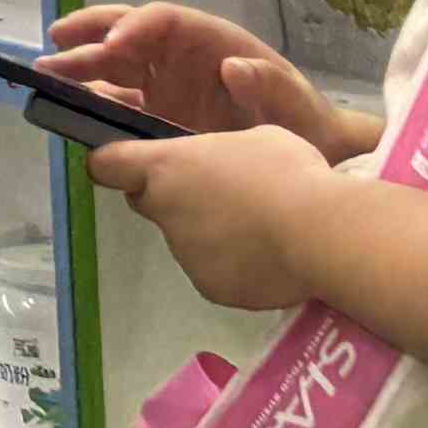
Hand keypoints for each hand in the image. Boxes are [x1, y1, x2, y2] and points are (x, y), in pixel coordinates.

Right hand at [44, 0, 343, 145]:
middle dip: (91, 35)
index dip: (135, 26)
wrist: (309, 156)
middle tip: (56, 44)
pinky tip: (72, 113)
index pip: (164, 21)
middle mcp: (181, 57)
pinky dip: (93, 105)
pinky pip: (119, 103)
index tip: (114, 45)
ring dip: (81, 67)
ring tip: (48, 77)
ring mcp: (166, 86)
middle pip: (127, 35)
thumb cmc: (305, 124)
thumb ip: (270, 86)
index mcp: (211, 42)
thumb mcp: (296, 106)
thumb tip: (232, 67)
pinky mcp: (157, 115)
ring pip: (114, 66)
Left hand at [97, 122, 347, 314]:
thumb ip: (222, 152)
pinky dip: (232, 264)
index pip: (107, 165)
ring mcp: (186, 254)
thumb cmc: (287, 171)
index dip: (113, 162)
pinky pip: (214, 270)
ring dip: (209, 231)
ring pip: (186, 238)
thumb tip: (224, 168)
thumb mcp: (256, 139)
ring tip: (258, 226)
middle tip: (219, 191)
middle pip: (150, 201)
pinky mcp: (211, 288)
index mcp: (166, 167)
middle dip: (173, 196)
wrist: (320, 233)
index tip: (123, 162)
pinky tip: (267, 254)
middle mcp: (165, 212)